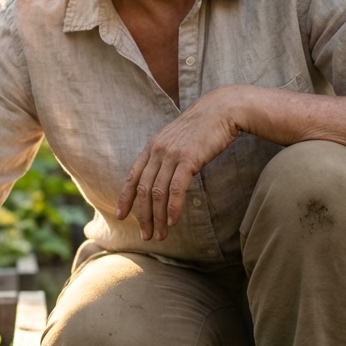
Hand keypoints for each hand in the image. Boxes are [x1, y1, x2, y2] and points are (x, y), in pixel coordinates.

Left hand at [117, 86, 246, 240]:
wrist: (223, 109)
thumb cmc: (204, 127)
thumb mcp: (178, 139)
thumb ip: (167, 156)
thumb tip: (164, 178)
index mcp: (152, 146)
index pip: (132, 177)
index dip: (125, 198)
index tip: (121, 216)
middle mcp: (157, 150)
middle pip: (143, 190)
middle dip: (143, 216)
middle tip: (146, 235)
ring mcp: (171, 154)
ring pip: (158, 193)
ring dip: (158, 217)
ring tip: (160, 235)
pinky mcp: (188, 158)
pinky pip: (176, 189)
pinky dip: (173, 208)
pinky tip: (173, 222)